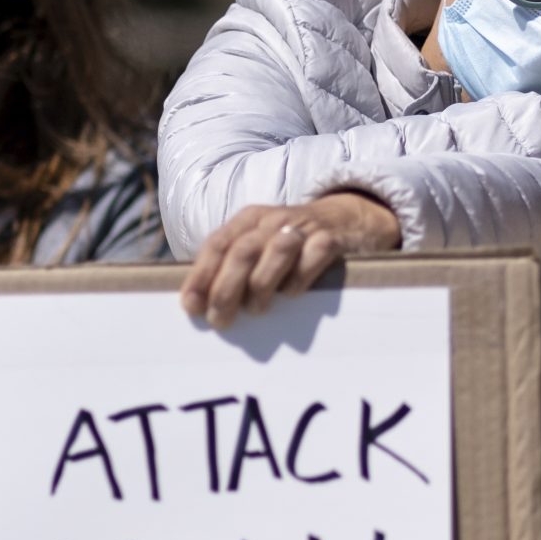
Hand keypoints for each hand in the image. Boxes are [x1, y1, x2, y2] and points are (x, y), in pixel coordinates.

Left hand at [180, 192, 404, 328]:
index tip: (191, 306)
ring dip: (261, 284)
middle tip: (220, 320)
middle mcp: (272, 220)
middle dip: (226, 288)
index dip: (201, 276)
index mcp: (248, 220)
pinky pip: (314, 255)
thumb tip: (198, 304)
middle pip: (242, 251)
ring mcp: (303, 228)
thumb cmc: (294, 246)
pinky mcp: (332, 239)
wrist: (349, 220)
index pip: (217, 244)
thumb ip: (233, 267)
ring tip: (257, 310)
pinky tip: (293, 294)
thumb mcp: (260, 246)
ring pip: (275, 250)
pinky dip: (300, 278)